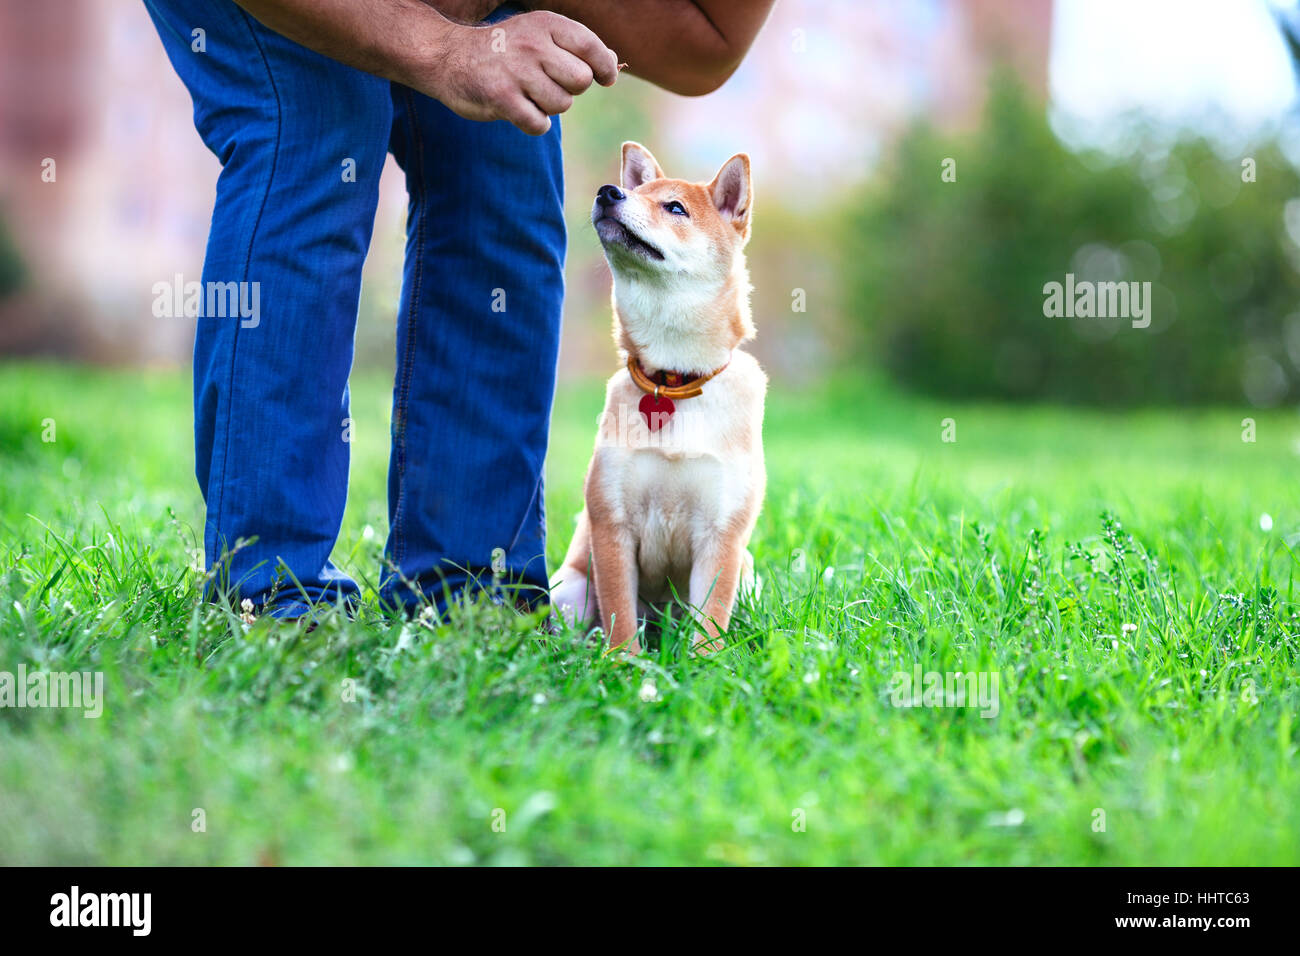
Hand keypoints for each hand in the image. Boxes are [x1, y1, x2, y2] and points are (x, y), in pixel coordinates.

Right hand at [408, 10, 618, 134]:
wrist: (449, 57)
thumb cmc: (504, 51)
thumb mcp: (538, 35)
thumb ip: (575, 47)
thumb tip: (613, 64)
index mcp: (546, 24)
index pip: (593, 48)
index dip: (605, 68)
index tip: (605, 78)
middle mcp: (534, 44)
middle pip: (581, 81)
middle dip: (570, 89)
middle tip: (547, 83)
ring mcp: (517, 71)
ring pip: (562, 105)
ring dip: (548, 107)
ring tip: (527, 93)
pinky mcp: (502, 98)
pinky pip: (539, 124)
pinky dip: (533, 123)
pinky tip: (518, 109)